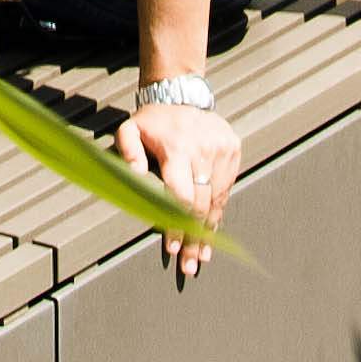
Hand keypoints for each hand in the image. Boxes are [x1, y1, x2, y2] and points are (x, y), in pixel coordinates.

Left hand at [118, 99, 243, 277]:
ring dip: (208, 232)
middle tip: (188, 266)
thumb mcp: (130, 129)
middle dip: (193, 238)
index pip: (180, 196)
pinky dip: (217, 213)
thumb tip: (133, 178)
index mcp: (178, 148)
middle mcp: (204, 151)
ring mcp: (222, 152)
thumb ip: (128, 152)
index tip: (172, 248)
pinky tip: (210, 233)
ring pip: (216, 201)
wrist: (182, 95)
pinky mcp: (233, 153)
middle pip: (200, 205)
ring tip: (201, 257)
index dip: (176, 224)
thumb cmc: (153, 120)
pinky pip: (224, 190)